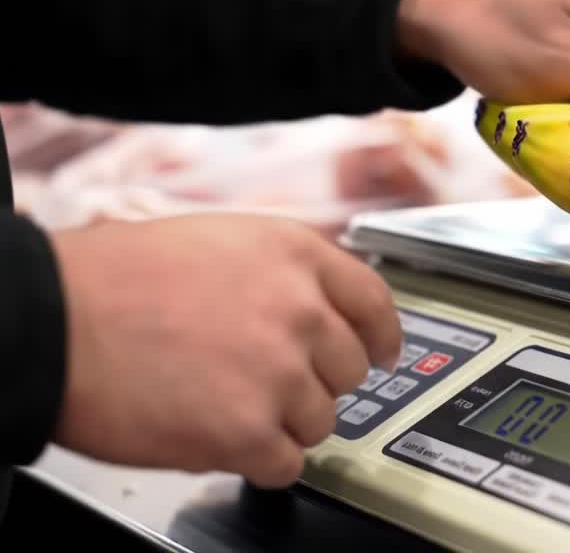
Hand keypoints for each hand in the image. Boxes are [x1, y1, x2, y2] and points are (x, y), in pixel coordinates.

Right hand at [49, 214, 401, 487]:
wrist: (52, 321)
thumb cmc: (113, 281)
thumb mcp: (218, 242)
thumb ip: (279, 274)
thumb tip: (316, 308)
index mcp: (295, 256)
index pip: (374, 303)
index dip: (381, 335)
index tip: (382, 353)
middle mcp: (300, 309)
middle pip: (348, 369)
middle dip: (312, 381)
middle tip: (264, 382)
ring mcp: (279, 372)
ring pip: (321, 420)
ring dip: (281, 422)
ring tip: (223, 403)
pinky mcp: (248, 430)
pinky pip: (286, 463)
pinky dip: (258, 460)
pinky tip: (219, 436)